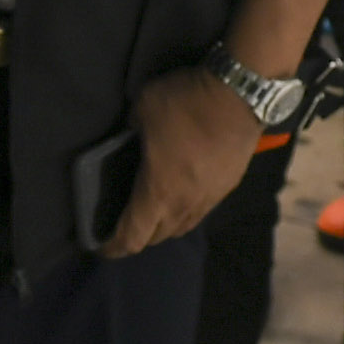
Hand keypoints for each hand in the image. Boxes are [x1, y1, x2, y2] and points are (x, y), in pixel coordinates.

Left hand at [107, 68, 263, 256]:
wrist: (242, 95)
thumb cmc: (186, 105)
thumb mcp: (142, 109)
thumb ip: (130, 129)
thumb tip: (130, 132)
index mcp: (157, 193)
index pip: (131, 237)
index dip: (113, 247)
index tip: (101, 248)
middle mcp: (184, 205)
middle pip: (157, 238)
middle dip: (138, 237)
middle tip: (126, 225)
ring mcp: (210, 198)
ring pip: (182, 227)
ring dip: (165, 226)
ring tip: (155, 213)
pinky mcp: (228, 186)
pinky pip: (201, 209)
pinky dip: (187, 209)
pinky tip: (184, 191)